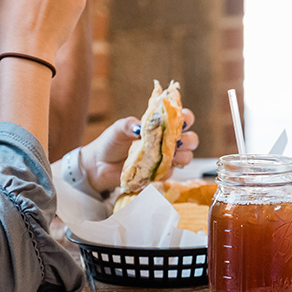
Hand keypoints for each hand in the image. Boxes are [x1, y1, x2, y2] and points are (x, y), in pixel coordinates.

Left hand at [81, 109, 198, 193]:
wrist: (99, 165)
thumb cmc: (111, 142)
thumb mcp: (118, 129)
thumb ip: (130, 124)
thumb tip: (140, 127)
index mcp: (161, 126)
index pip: (183, 119)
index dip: (186, 119)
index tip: (180, 121)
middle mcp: (168, 141)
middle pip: (192, 140)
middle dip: (188, 140)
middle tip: (176, 142)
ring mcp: (166, 158)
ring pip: (187, 157)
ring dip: (181, 156)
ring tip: (168, 156)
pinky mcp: (160, 173)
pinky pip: (171, 172)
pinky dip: (165, 170)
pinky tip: (154, 168)